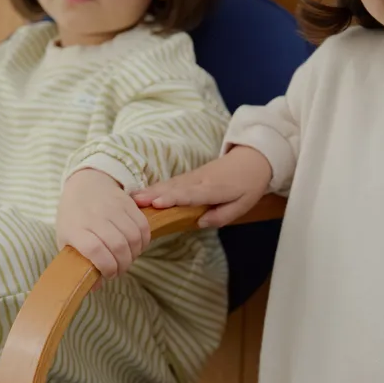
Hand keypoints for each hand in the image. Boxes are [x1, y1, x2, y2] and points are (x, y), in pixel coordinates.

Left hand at [57, 168, 150, 279]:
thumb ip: (79, 264)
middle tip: (119, 270)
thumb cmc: (74, 217)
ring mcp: (112, 207)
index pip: (95, 250)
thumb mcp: (66, 240)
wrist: (85, 183)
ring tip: (127, 258)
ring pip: (133, 237)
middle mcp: (94, 216)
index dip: (106, 267)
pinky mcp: (128, 202)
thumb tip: (96, 287)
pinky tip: (136, 246)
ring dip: (134, 254)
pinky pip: (142, 226)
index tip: (108, 274)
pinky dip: (143, 241)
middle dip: (123, 265)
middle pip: (117, 245)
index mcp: (75, 228)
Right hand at [132, 146, 272, 228]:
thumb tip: (199, 222)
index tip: (157, 203)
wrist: (251, 160)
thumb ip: (222, 216)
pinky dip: (156, 188)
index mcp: (214, 189)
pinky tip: (142, 195)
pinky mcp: (189, 177)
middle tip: (135, 202)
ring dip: (150, 191)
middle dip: (154, 194)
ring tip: (132, 199)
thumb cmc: (248, 185)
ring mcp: (192, 177)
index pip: (191, 194)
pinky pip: (171, 183)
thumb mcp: (243, 205)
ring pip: (170, 185)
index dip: (174, 198)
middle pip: (174, 189)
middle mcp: (199, 181)